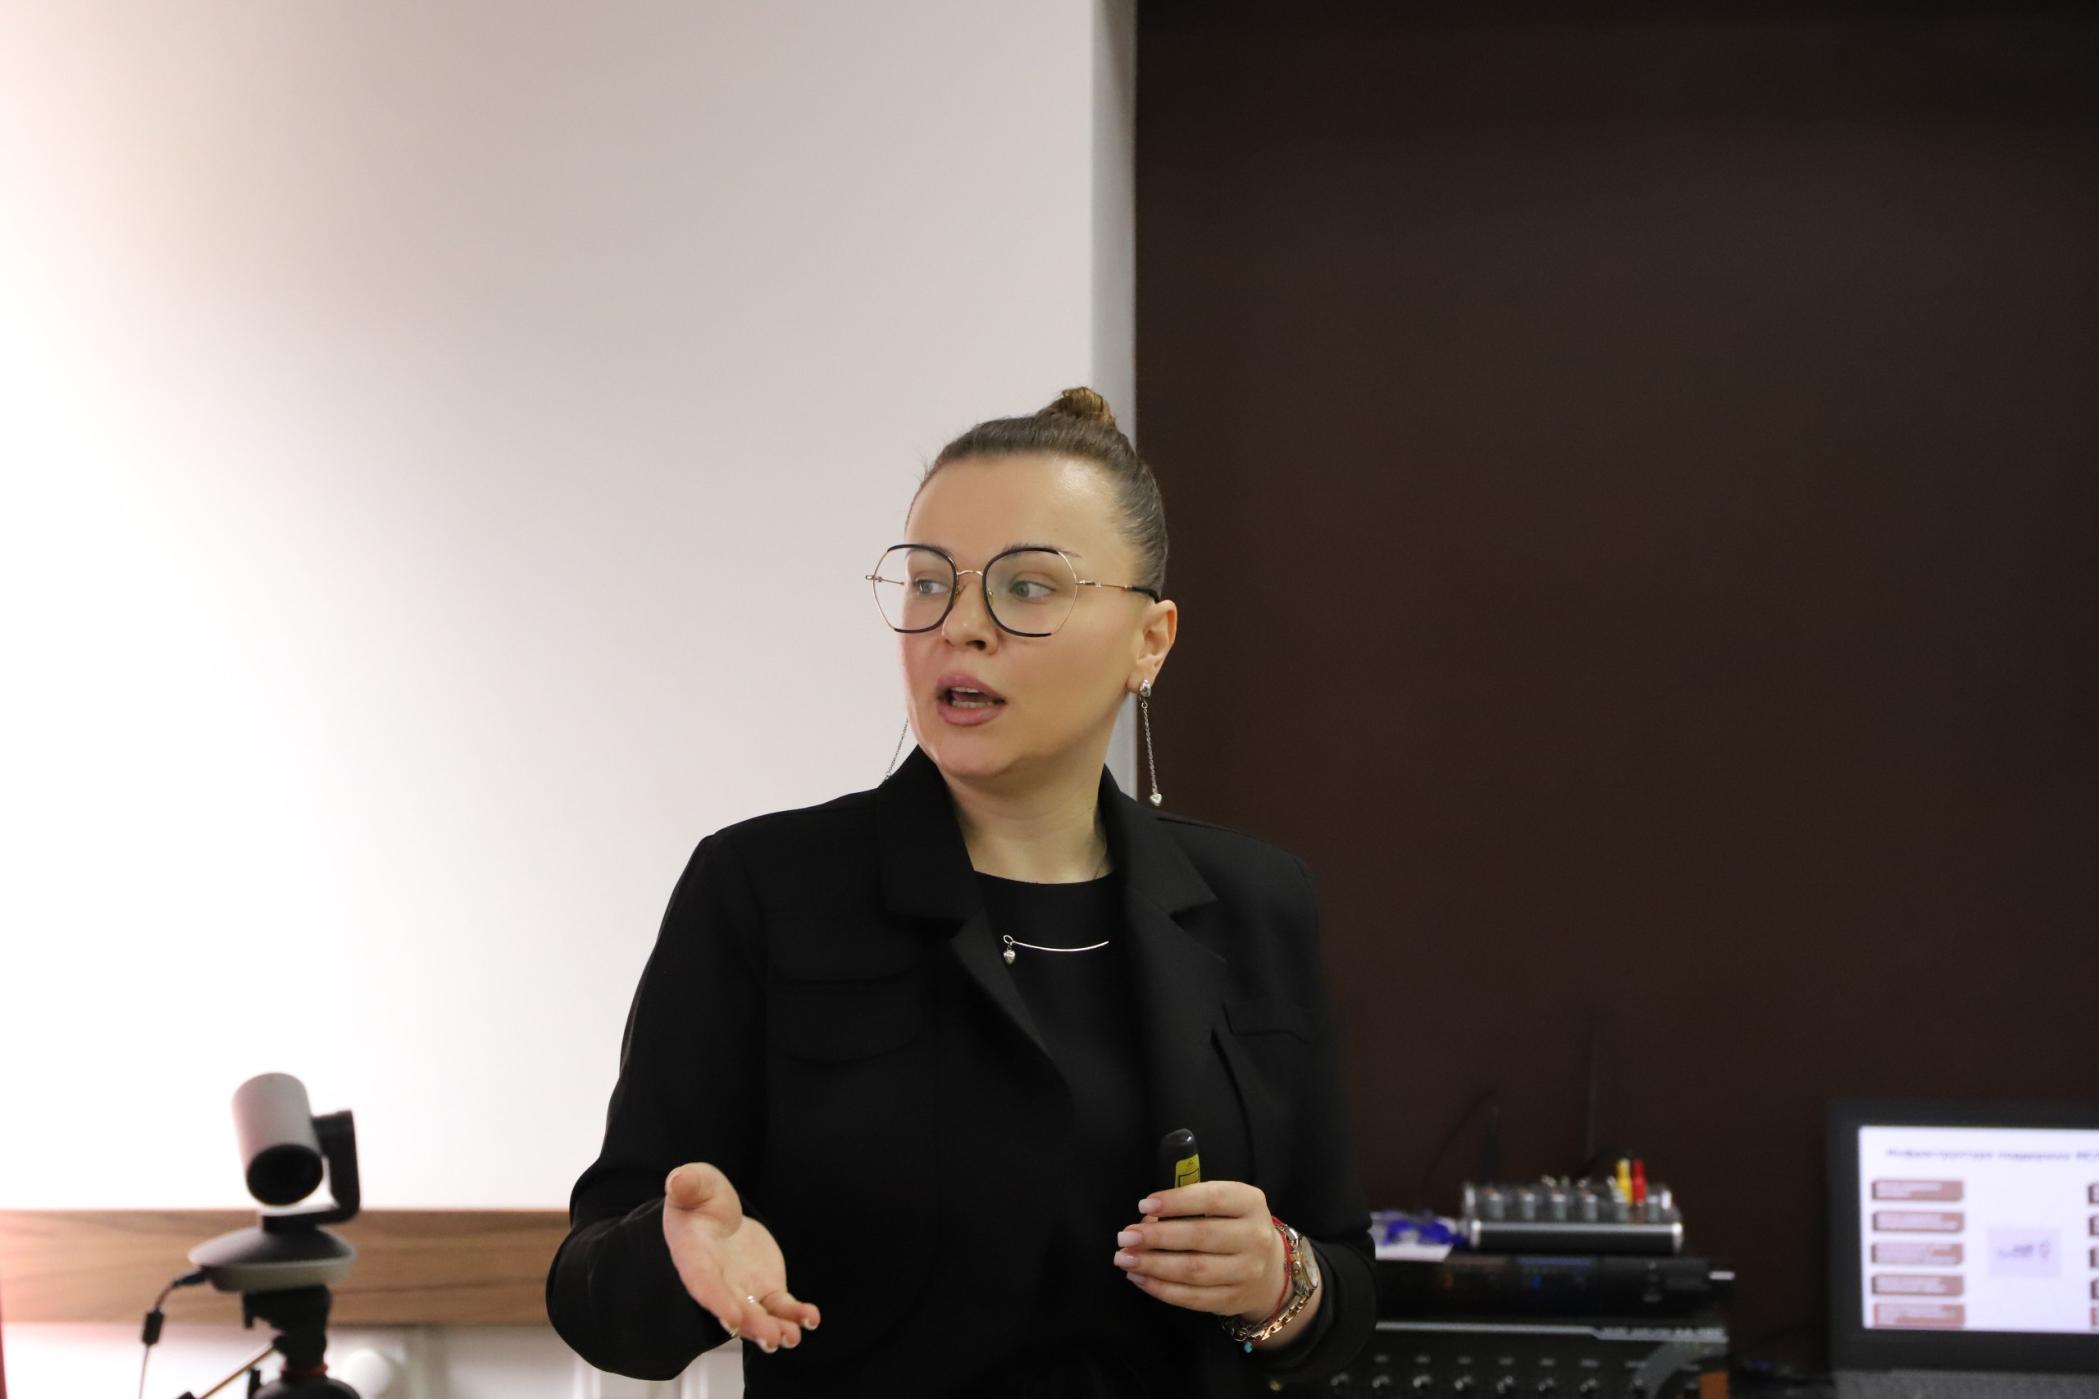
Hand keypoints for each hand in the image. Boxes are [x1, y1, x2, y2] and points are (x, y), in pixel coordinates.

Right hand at [661, 1161, 820, 1352]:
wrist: (717, 1215)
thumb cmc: (700, 1200)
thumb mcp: (695, 1184)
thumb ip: (687, 1184)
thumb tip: (678, 1181)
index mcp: (695, 1257)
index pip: (703, 1283)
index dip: (717, 1301)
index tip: (733, 1318)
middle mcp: (718, 1282)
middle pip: (734, 1309)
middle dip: (753, 1326)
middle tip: (771, 1338)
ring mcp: (743, 1290)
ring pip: (759, 1315)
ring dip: (775, 1329)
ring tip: (791, 1337)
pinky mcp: (766, 1289)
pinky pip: (781, 1307)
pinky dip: (795, 1314)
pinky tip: (810, 1318)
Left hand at [1111, 1179, 1286, 1323]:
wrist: (1268, 1268)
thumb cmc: (1233, 1226)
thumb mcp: (1223, 1204)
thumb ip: (1189, 1206)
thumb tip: (1146, 1220)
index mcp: (1250, 1203)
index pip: (1212, 1198)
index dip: (1176, 1202)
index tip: (1143, 1205)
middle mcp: (1255, 1237)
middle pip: (1200, 1237)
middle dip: (1157, 1237)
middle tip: (1125, 1237)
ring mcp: (1247, 1272)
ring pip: (1194, 1270)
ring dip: (1153, 1265)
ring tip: (1125, 1259)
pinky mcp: (1233, 1300)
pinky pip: (1193, 1297)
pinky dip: (1162, 1289)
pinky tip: (1139, 1278)